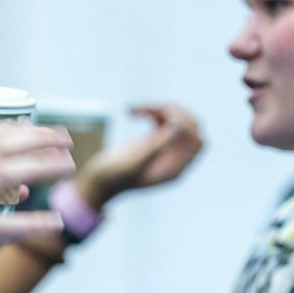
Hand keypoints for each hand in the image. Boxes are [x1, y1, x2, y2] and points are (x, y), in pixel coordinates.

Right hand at [76, 104, 203, 206]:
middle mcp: (173, 160)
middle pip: (191, 129)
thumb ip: (156, 147)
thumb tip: (178, 128)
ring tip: (134, 110)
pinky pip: (163, 121)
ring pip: (176, 121)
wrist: (96, 183)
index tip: (165, 118)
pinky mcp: (153, 142)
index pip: (197, 143)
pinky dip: (151, 112)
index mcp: (174, 169)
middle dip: (175, 113)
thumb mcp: (133, 162)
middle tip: (153, 109)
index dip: (187, 125)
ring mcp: (164, 150)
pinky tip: (131, 112)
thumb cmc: (111, 177)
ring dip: (160, 109)